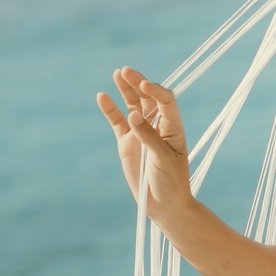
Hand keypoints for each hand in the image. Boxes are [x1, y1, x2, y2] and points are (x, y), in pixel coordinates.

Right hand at [96, 67, 192, 218]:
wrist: (164, 205)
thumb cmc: (172, 182)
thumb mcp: (163, 159)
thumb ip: (149, 137)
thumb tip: (133, 115)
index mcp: (173, 127)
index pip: (165, 101)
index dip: (155, 90)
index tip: (145, 85)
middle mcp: (157, 125)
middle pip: (147, 98)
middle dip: (138, 83)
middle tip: (126, 71)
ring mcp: (140, 132)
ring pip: (132, 105)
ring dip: (125, 90)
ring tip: (117, 74)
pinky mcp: (126, 142)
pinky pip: (116, 121)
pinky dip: (110, 109)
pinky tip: (102, 97)